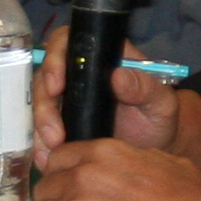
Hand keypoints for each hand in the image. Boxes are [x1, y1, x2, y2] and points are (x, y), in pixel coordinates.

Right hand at [32, 25, 183, 167]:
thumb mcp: (161, 102)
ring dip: (40, 127)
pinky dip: (40, 143)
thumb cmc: (159, 117)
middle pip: (46, 76)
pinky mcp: (62, 120)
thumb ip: (146, 87)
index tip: (57, 86)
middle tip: (54, 134)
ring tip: (52, 152)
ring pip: (40, 102)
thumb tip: (118, 76)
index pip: (69, 41)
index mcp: (103, 57)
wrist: (155, 147)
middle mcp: (80, 73)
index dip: (56, 58)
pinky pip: (41, 126)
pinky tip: (46, 159)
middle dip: (44, 105)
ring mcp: (68, 97)